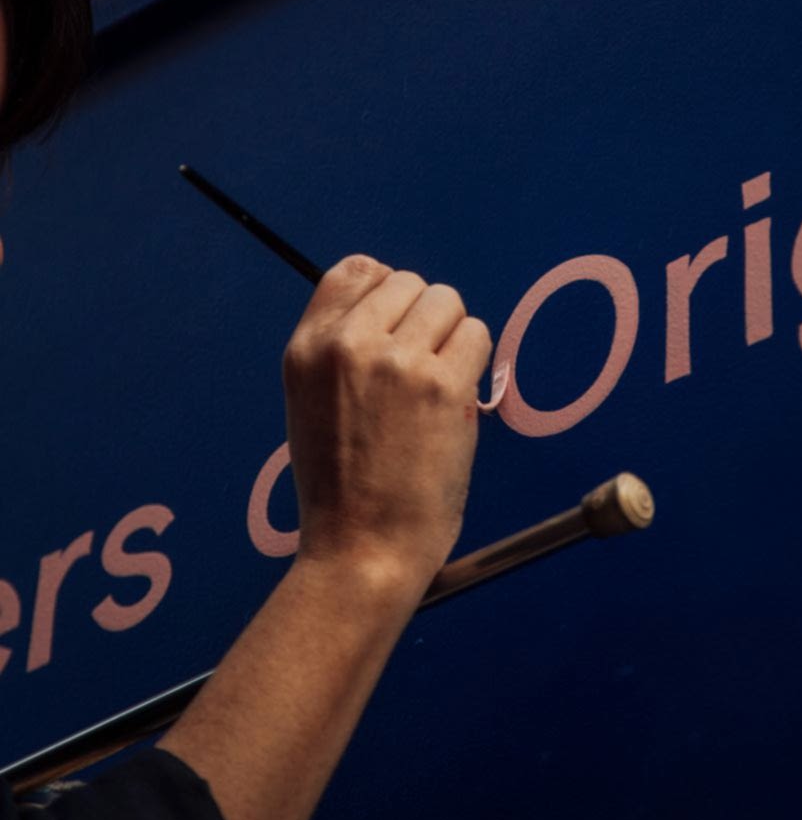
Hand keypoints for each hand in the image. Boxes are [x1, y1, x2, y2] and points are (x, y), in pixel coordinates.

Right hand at [281, 255, 491, 593]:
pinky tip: (456, 399)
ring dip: (453, 337)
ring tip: (438, 385)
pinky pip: (477, 335)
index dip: (387, 289)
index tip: (399, 322)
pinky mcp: (442, 385)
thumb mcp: (311, 402)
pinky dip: (475, 362)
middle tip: (421, 368)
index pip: (356, 269)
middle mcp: (347, 344)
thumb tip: (394, 302)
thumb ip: (341, 348)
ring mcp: (396, 362)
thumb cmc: (341, 486)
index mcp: (307, 348)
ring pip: (448, 301)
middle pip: (410, 282)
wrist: (361, 549)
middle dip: (425, 318)